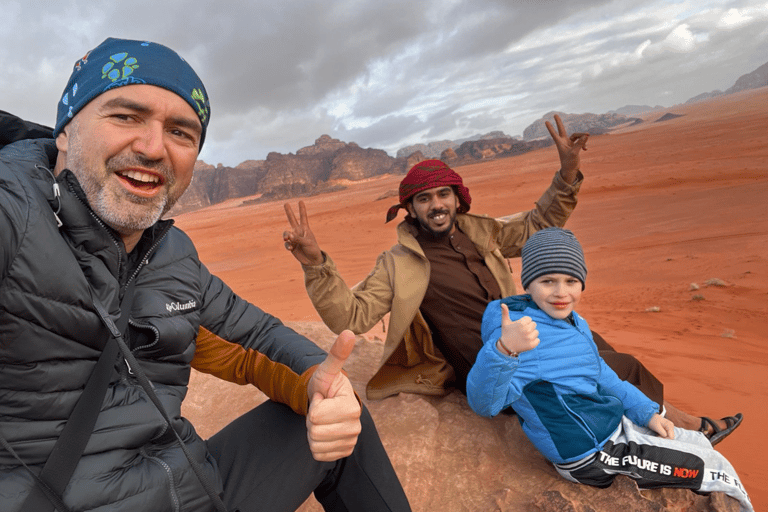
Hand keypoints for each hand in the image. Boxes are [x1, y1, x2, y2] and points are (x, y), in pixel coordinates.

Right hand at [283, 201, 323, 265]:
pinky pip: (286, 243)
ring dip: (286, 236)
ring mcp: (294, 239)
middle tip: (286, 203)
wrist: (312, 260)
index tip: (300, 201)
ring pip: (286, 234)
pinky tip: (291, 248)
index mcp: (305, 229)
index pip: (303, 217)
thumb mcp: (307, 242)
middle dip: (289, 212)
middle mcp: (298, 232)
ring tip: (287, 239)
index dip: (302, 209)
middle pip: (292, 220)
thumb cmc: (312, 249)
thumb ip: (297, 238)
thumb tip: (288, 236)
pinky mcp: (291, 246)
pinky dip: (287, 245)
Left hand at [306, 330, 361, 460]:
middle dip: (312, 419)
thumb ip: (336, 354)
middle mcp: (356, 427)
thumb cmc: (326, 385)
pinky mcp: (344, 452)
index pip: (316, 416)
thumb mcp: (326, 370)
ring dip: (312, 432)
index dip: (315, 404)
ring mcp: (351, 441)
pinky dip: (316, 445)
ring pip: (315, 444)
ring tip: (322, 419)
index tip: (323, 397)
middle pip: (314, 432)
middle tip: (321, 408)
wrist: (328, 402)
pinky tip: (324, 431)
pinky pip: (318, 454)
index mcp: (352, 407)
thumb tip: (349, 332)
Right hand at [496, 303, 539, 355]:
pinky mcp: (532, 345)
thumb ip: (505, 312)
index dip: (524, 322)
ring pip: (536, 332)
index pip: (529, 319)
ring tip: (524, 337)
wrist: (506, 347)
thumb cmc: (506, 333)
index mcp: (521, 323)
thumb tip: (502, 303)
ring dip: (531, 334)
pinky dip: (533, 341)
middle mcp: (526, 330)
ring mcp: (530, 338)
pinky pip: (538, 340)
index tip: (518, 326)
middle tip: (521, 332)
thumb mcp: (505, 322)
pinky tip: (526, 342)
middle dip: (528, 327)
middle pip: (534, 324)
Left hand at [545, 114, 588, 183]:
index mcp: (560, 143)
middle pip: (562, 129)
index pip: (554, 133)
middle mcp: (564, 142)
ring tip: (587, 141)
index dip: (550, 127)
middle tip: (555, 114)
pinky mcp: (575, 146)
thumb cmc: (569, 163)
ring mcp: (569, 144)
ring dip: (582, 137)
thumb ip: (580, 144)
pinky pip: (580, 141)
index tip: (546, 121)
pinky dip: (584, 143)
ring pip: (576, 135)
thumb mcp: (575, 153)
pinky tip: (586, 149)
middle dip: (559, 122)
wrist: (571, 170)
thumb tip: (586, 136)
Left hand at [648, 413, 675, 438]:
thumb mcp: (656, 427)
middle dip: (664, 438)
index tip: (659, 436)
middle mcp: (671, 426)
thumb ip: (662, 432)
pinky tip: (659, 433)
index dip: (665, 438)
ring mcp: (670, 428)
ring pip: (668, 436)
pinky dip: (663, 435)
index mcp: (670, 425)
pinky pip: (667, 435)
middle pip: (670, 437)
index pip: (671, 437)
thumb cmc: (653, 421)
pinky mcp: (668, 429)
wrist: (650, 417)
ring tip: (658, 434)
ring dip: (663, 437)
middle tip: (658, 435)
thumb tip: (666, 436)